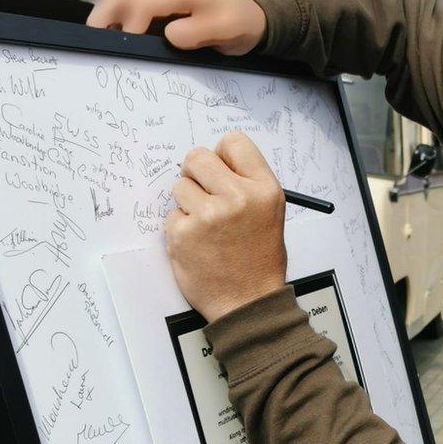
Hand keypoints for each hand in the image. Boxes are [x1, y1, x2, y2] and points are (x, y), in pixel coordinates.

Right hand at [87, 0, 267, 55]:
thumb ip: (203, 31)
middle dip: (102, 16)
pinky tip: (116, 47)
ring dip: (106, 21)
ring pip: (120, 2)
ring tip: (99, 47)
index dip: (131, 25)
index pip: (144, 3)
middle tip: (92, 43)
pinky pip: (129, 14)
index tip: (127, 48)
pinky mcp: (159, 11)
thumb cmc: (242, 23)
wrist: (253, 18)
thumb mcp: (230, 28)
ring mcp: (160, 1)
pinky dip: (117, 27)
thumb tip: (170, 35)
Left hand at [166, 131, 286, 321]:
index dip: (223, 155)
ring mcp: (209, 216)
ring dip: (188, 203)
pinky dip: (180, 228)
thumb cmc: (259, 258)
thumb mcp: (270, 211)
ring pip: (180, 186)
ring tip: (206, 226)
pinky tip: (198, 244)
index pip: (234, 142)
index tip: (221, 169)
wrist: (249, 302)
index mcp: (264, 188)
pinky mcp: (183, 234)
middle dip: (197, 173)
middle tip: (204, 193)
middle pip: (198, 157)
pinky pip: (171, 215)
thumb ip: (247, 181)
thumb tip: (215, 160)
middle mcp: (238, 197)